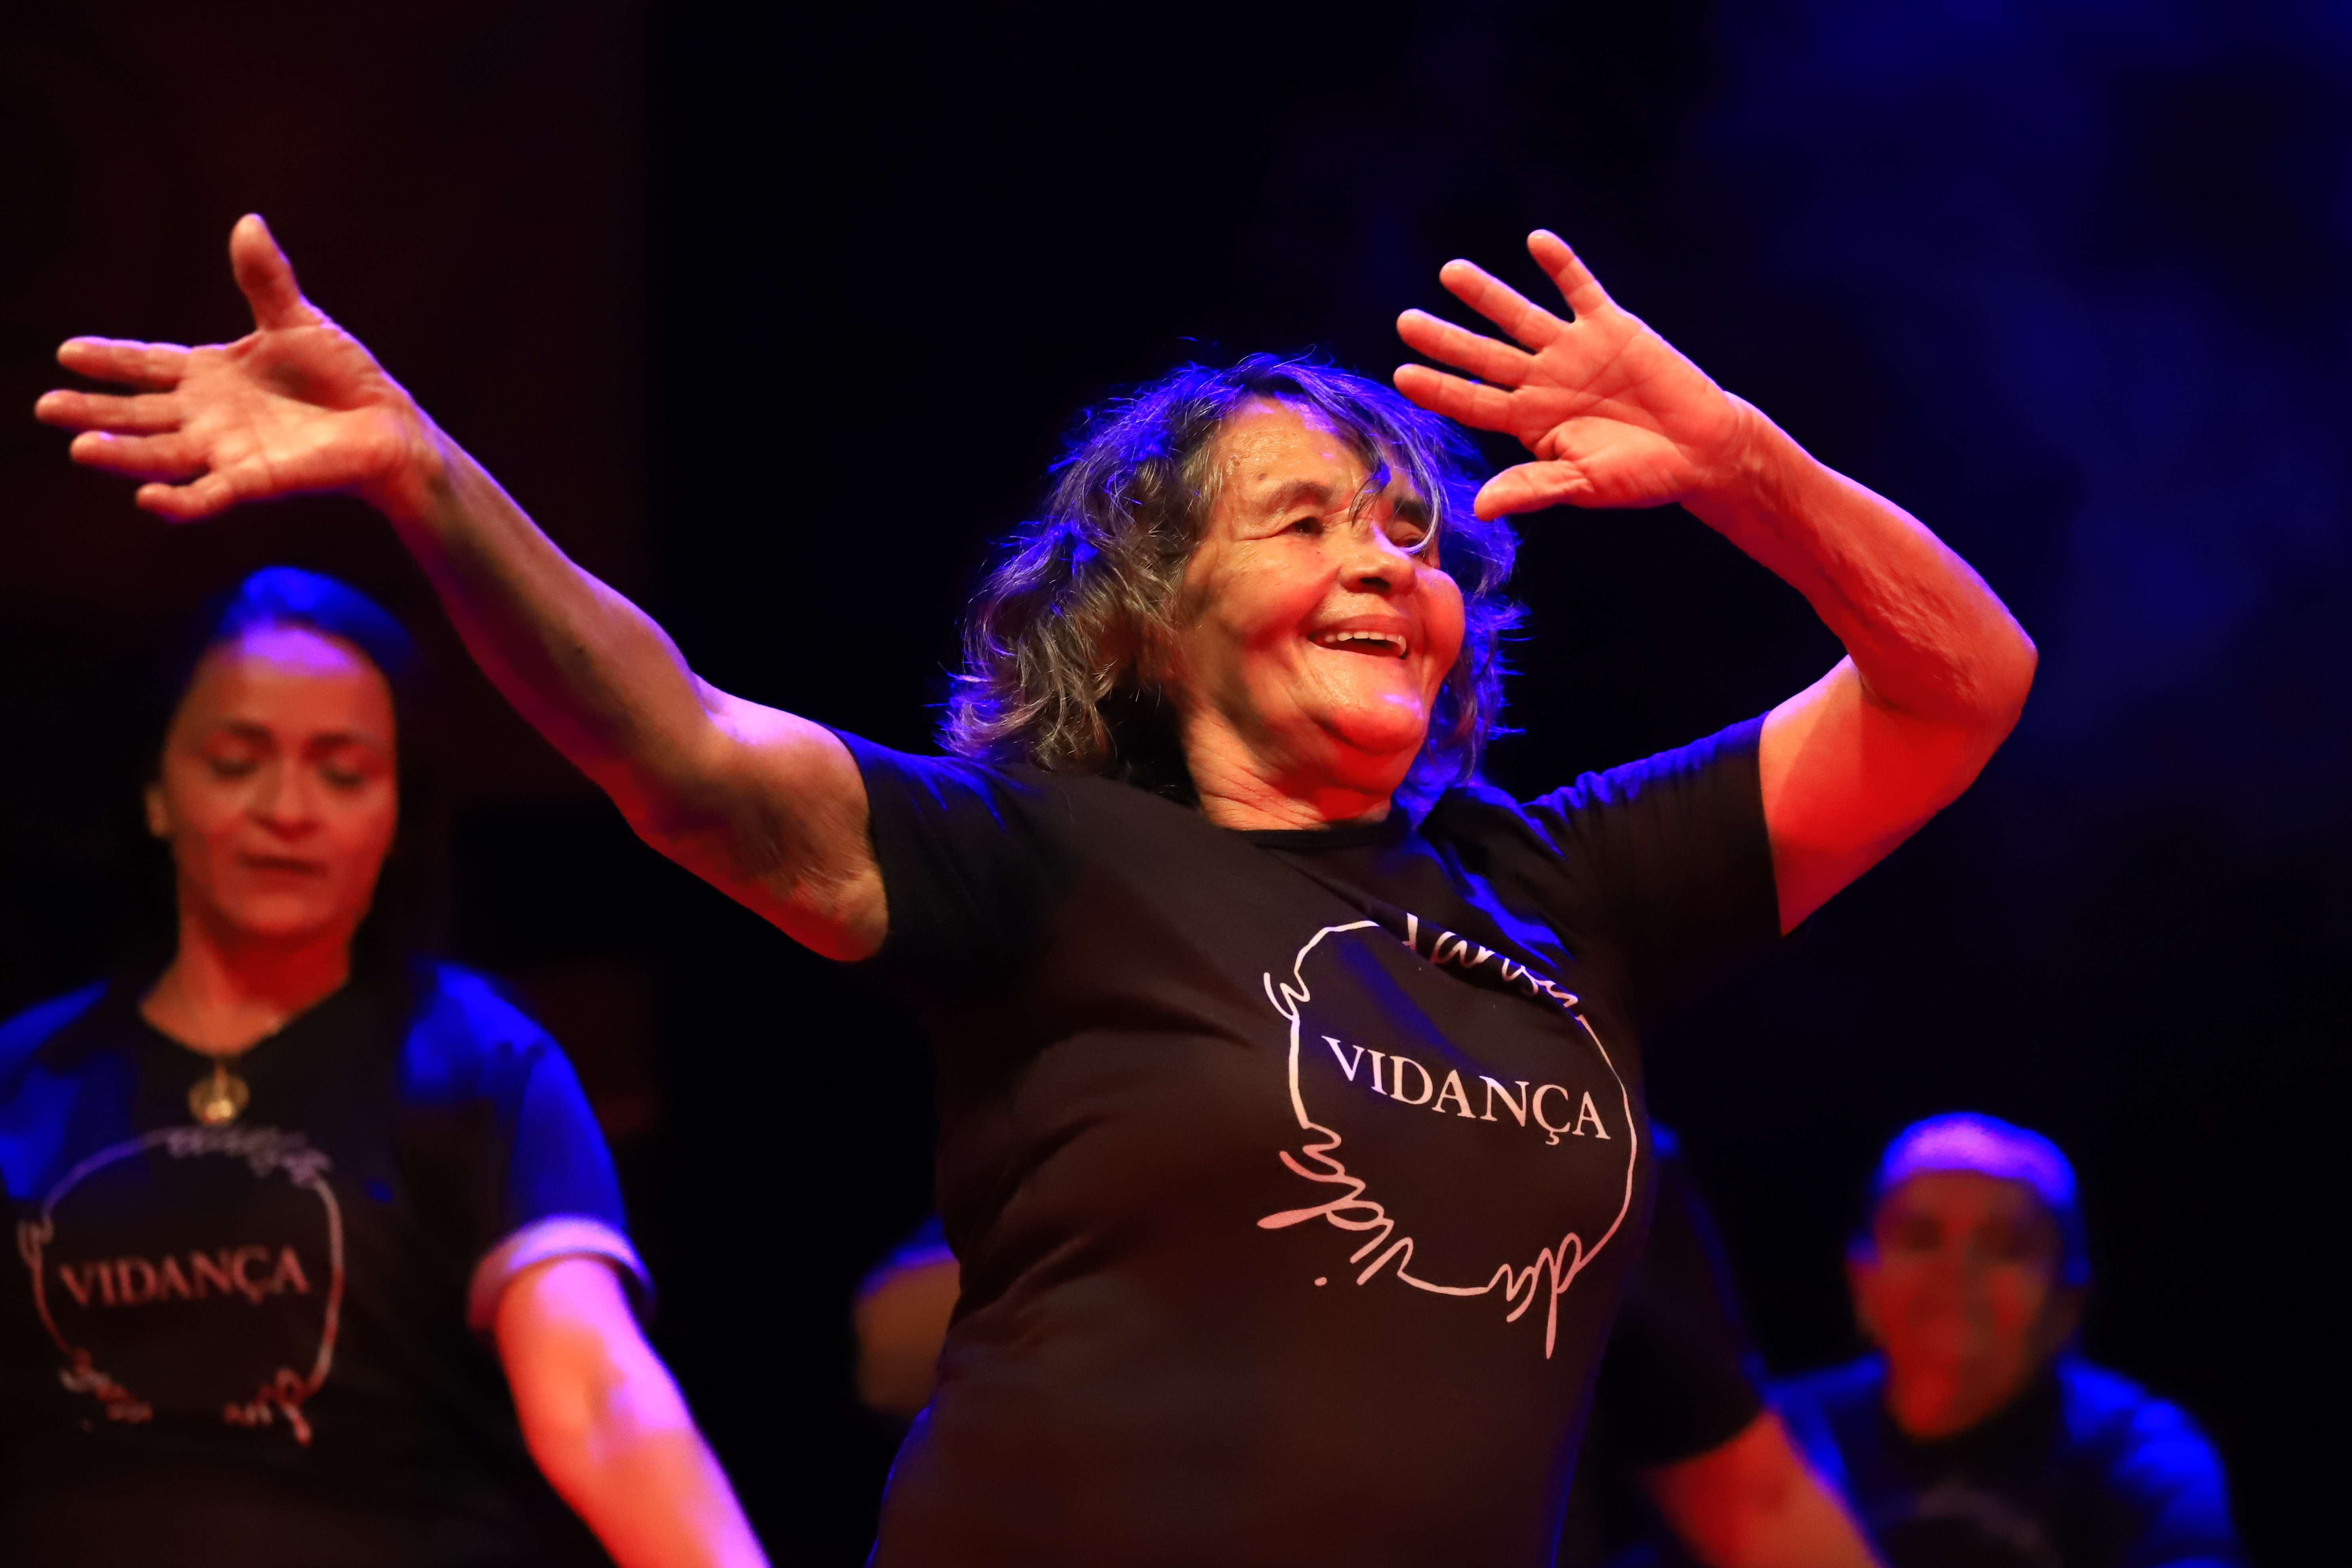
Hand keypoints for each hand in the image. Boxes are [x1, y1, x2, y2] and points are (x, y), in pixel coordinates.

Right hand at [33, 215, 432, 521]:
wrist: (387, 425)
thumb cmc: (343, 377)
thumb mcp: (298, 321)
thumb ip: (265, 280)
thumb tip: (248, 222)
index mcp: (212, 375)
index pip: (149, 365)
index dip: (110, 360)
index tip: (67, 353)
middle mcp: (209, 417)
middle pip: (140, 414)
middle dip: (95, 412)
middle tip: (47, 407)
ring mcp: (229, 451)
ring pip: (162, 455)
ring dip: (123, 454)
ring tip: (82, 448)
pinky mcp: (257, 481)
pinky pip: (210, 495)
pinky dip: (180, 500)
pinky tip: (147, 499)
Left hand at [1395, 230, 1750, 518]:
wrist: (1702, 450)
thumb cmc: (1641, 476)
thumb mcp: (1585, 485)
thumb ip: (1534, 487)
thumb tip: (1482, 508)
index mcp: (1531, 421)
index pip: (1474, 402)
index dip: (1440, 388)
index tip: (1403, 375)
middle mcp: (1544, 381)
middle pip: (1484, 356)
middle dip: (1446, 339)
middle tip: (1406, 321)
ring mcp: (1575, 350)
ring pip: (1520, 316)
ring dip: (1487, 295)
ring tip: (1451, 272)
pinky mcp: (1612, 327)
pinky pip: (1580, 290)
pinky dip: (1560, 266)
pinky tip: (1535, 242)